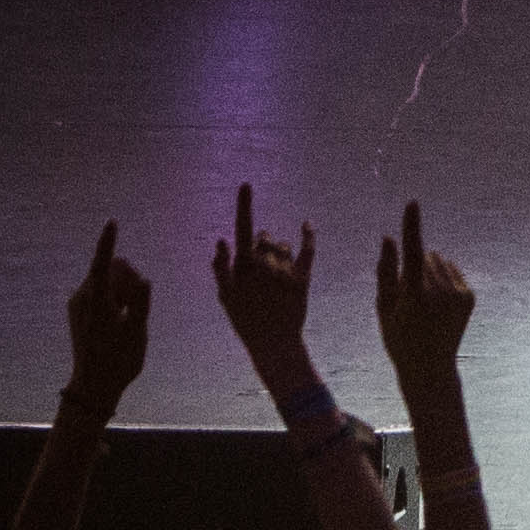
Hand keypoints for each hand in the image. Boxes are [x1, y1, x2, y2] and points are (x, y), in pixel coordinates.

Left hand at [63, 221, 150, 414]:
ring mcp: (78, 304)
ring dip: (122, 287)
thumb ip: (140, 304)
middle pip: (110, 269)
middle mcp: (83, 298)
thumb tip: (145, 280)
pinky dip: (113, 294)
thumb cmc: (118, 361)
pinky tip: (120, 316)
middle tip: (138, 303)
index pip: (102, 265)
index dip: (107, 243)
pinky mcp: (78, 310)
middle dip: (128, 277)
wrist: (94, 386)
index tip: (112, 222)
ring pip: (106, 278)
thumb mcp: (137, 333)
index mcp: (98, 303)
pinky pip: (99, 289)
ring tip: (128, 315)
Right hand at [212, 184, 317, 386]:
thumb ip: (221, 268)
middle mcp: (266, 264)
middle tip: (257, 264)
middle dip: (260, 243)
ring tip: (272, 273)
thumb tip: (221, 240)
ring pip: (283, 245)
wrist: (273, 344)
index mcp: (245, 266)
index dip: (244, 205)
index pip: (242, 228)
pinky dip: (308, 236)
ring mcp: (286, 271)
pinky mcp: (303, 278)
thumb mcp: (225, 297)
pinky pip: (308, 250)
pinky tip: (307, 225)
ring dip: (278, 250)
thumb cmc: (245, 320)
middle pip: (264, 237)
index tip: (246, 185)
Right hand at [372, 200, 474, 400]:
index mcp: (414, 296)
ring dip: (429, 272)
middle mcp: (440, 292)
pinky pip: (452, 271)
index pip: (412, 252)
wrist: (430, 367)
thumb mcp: (384, 308)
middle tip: (408, 298)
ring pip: (439, 262)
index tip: (412, 203)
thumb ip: (385, 271)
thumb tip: (388, 237)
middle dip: (414, 267)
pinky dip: (443, 279)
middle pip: (425, 257)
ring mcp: (457, 293)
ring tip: (423, 302)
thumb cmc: (398, 337)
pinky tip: (437, 303)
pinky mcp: (469, 295)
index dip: (412, 226)